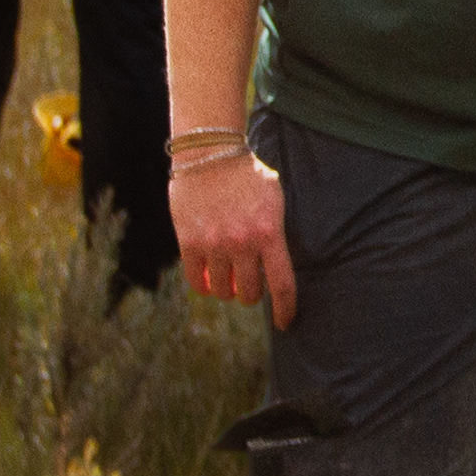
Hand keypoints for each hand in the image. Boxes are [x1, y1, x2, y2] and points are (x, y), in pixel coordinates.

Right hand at [174, 150, 296, 326]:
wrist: (211, 153)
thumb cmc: (248, 176)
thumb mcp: (274, 200)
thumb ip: (274, 234)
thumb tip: (271, 269)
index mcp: (269, 233)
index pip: (282, 285)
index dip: (285, 309)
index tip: (285, 322)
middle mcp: (242, 243)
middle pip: (250, 293)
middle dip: (251, 294)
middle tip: (249, 284)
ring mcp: (214, 244)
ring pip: (223, 291)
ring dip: (227, 289)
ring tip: (228, 276)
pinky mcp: (189, 242)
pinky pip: (197, 282)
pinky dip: (204, 286)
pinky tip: (208, 278)